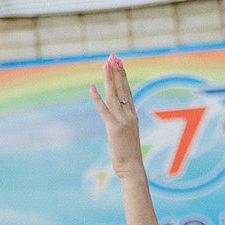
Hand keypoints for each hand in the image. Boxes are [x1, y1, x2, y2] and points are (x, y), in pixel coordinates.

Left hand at [89, 55, 145, 175]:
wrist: (132, 168)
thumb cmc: (129, 155)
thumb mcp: (127, 135)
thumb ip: (122, 124)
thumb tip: (115, 121)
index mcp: (133, 115)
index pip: (127, 91)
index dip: (123, 76)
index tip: (119, 63)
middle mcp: (129, 115)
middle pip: (122, 88)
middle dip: (117, 71)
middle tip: (112, 56)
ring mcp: (122, 121)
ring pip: (114, 95)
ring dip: (109, 78)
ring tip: (105, 64)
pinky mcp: (114, 128)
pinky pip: (104, 110)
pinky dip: (97, 98)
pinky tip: (92, 86)